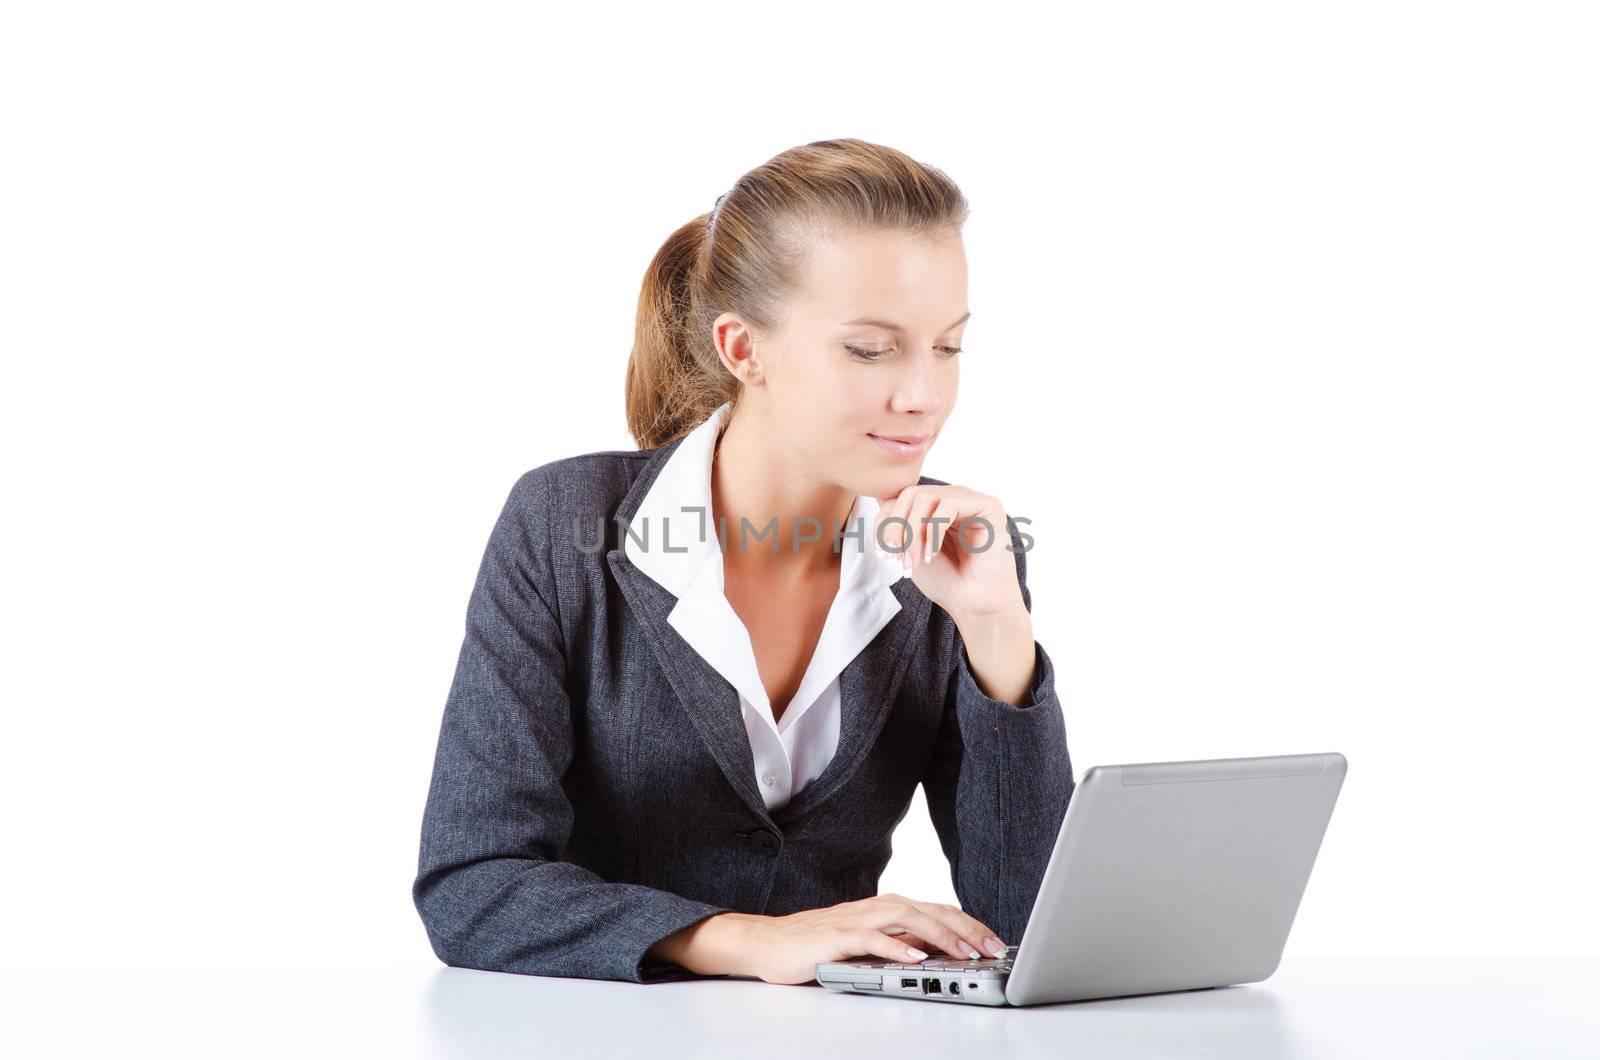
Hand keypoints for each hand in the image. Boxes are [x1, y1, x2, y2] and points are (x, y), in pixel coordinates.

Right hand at [742, 893, 1008, 984]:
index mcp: (886, 908)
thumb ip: (900, 942)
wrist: (769, 943)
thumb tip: (937, 952)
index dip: (968, 925)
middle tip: (992, 947)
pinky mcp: (837, 937)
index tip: (994, 942)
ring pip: (907, 919)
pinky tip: (915, 957)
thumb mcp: (869, 944)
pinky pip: (871, 939)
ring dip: (939, 935)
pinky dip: (895, 946)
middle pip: (930, 910)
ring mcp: (856, 920)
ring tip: (963, 952)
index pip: (937, 911)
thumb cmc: (818, 945)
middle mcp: (875, 908)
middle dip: (965, 929)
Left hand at [872, 483, 1025, 624]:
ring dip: (913, 532)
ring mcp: (969, 500)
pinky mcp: (988, 506)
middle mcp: (951, 497)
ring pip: (925, 497)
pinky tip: (934, 553)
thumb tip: (875, 496)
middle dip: (895, 527)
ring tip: (915, 560)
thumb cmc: (945, 580)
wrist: (974, 604)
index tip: (882, 554)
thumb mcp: (909, 549)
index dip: (883, 523)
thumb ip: (896, 525)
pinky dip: (934, 531)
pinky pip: (949, 504)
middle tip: (896, 557)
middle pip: (909, 493)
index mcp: (933, 507)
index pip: (898, 497)